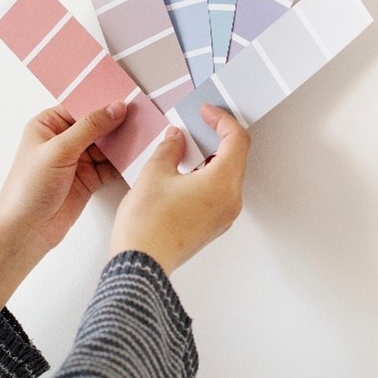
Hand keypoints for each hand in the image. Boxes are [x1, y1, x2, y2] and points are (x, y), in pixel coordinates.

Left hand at [0, 103, 126, 306]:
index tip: (128, 97)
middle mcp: (63, 140)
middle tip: (143, 116)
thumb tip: (115, 108)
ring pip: (107, 145)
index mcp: (48, 125)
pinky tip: (139, 155)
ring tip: (146, 134)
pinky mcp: (88, 179)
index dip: (103, 102)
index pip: (80, 106)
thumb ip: (89, 127)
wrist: (26, 231)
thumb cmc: (28, 188)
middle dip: (117, 122)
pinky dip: (124, 162)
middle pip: (97, 125)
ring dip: (123, 142)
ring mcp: (77, 160)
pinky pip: (111, 165)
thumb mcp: (58, 150)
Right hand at [109, 105, 249, 273]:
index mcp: (223, 183)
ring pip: (226, 175)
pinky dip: (206, 176)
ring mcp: (224, 216)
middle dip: (216, 137)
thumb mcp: (154, 174)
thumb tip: (176, 139)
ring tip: (185, 148)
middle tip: (196, 125)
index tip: (206, 112)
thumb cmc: (147, 226)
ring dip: (210, 157)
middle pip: (235, 157)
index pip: (236, 140)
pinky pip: (218, 192)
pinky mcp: (212, 226)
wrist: (141, 265)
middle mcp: (231, 201)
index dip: (221, 120)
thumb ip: (170, 149)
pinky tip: (184, 172)